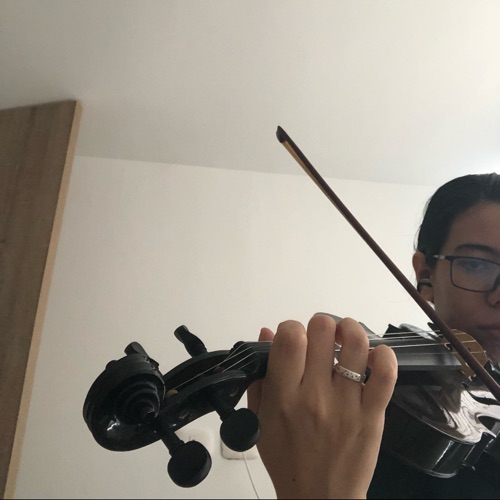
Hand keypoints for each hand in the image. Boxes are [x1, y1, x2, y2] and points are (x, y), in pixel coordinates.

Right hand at [247, 314, 396, 498]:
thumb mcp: (261, 418)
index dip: (291, 327)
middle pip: (322, 331)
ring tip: (345, 336)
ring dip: (350, 329)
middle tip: (320, 339)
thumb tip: (268, 334)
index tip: (293, 338)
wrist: (319, 498)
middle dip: (320, 325)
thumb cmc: (286, 458)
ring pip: (356, 344)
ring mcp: (347, 404)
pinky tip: (373, 355)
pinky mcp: (373, 415)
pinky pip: (386, 375)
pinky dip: (384, 355)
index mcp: (284, 396)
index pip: (289, 338)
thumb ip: (261, 375)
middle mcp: (315, 395)